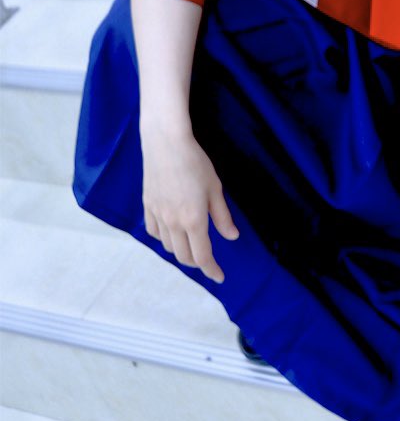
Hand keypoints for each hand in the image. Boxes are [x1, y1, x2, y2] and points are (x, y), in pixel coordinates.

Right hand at [141, 128, 238, 283]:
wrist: (166, 143)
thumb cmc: (195, 163)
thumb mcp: (215, 189)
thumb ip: (222, 216)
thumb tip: (231, 237)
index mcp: (193, 220)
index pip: (202, 256)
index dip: (211, 270)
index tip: (219, 277)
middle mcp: (173, 222)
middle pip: (184, 256)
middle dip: (198, 263)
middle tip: (209, 261)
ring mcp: (158, 215)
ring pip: (168, 247)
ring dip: (181, 251)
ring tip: (192, 245)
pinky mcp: (147, 206)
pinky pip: (154, 232)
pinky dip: (164, 239)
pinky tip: (172, 233)